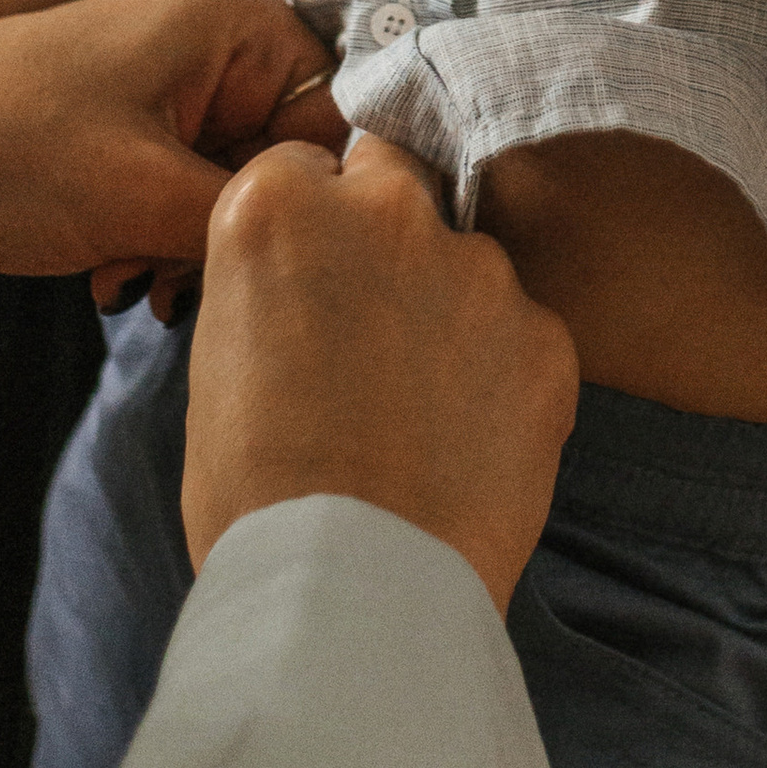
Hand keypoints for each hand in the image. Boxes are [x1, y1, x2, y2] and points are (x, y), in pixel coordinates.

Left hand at [0, 0, 345, 291]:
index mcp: (237, 12)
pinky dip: (159, 250)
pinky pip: (189, 203)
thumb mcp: (145, 196)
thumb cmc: (1, 153)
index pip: (336, 118)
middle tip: (174, 275)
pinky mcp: (133, 136)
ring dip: (190, 252)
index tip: (260, 258)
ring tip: (132, 278)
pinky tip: (112, 279)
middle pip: (286, 159)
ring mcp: (173, 86)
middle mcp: (216, 36)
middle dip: (233, 232)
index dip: (304, 199)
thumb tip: (343, 237)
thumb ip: (260, 215)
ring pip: (237, 193)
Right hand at [183, 136, 578, 600]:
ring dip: (449, 310)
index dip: (307, 230)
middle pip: (395, 174)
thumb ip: (276, 283)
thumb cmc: (257, 497)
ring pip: (467, 261)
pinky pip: (521, 335)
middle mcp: (386, 210)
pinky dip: (501, 376)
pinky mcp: (546, 335)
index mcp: (280, 207)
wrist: (352, 598)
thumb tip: (312, 279)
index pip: (304, 169)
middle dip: (385, 226)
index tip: (309, 284)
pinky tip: (467, 446)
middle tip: (371, 323)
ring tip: (419, 415)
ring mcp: (478, 268)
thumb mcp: (219, 362)